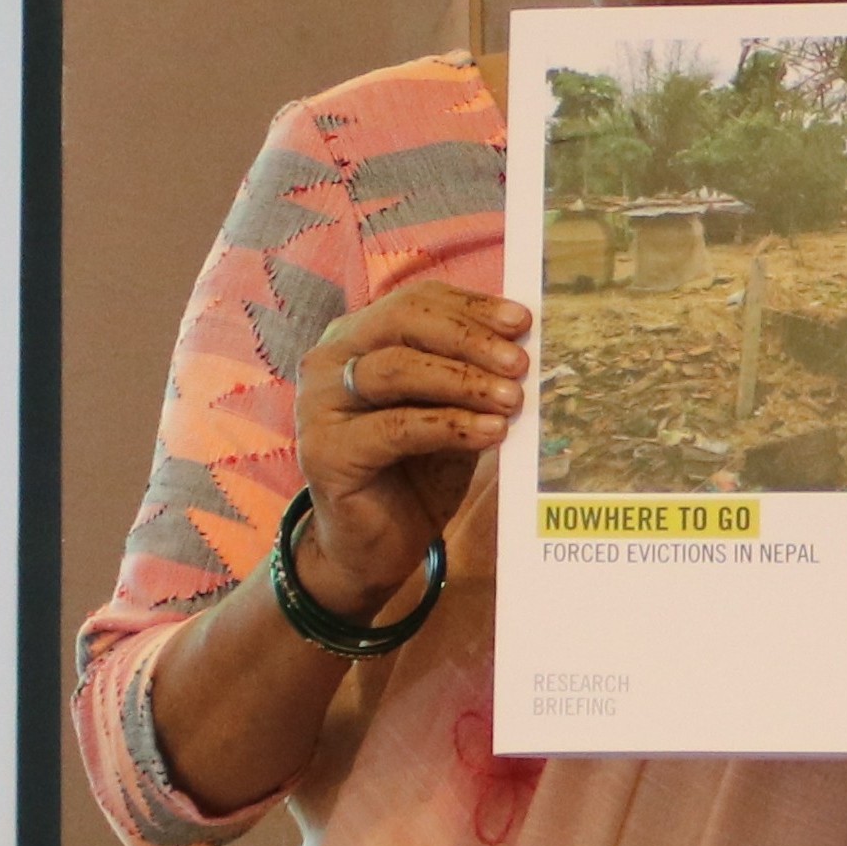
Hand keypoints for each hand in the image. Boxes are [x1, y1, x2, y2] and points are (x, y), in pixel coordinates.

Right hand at [291, 278, 521, 617]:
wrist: (377, 543)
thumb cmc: (419, 467)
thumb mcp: (452, 408)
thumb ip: (475, 372)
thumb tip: (528, 342)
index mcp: (358, 336)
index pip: (417, 302)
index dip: (472, 307)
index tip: (523, 321)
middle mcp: (329, 361)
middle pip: (402, 323)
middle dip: (470, 338)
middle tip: (520, 362)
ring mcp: (318, 405)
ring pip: (397, 369)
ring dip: (464, 380)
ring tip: (513, 398)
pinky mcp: (324, 452)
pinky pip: (395, 427)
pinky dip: (450, 425)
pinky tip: (492, 432)